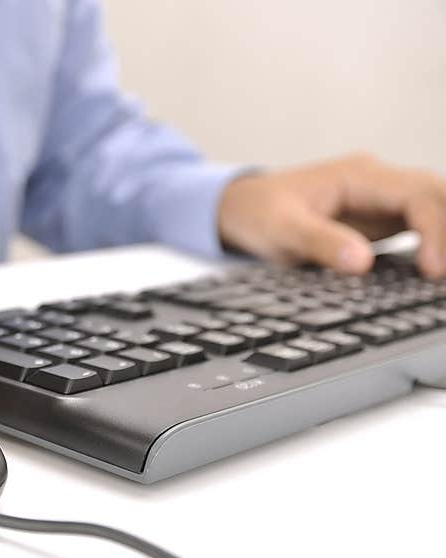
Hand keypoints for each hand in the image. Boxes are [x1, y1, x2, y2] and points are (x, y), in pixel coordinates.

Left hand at [217, 153, 445, 277]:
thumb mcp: (280, 230)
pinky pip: (419, 226)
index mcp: (357, 176)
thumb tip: (362, 262)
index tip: (432, 270)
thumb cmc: (256, 212)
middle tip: (445, 276)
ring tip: (443, 275)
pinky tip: (434, 269)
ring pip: (432, 208)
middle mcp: (376, 182)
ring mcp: (379, 200)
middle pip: (436, 196)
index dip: (435, 231)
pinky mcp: (377, 219)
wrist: (239, 207)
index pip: (417, 196)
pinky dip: (433, 243)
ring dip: (444, 237)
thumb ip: (319, 243)